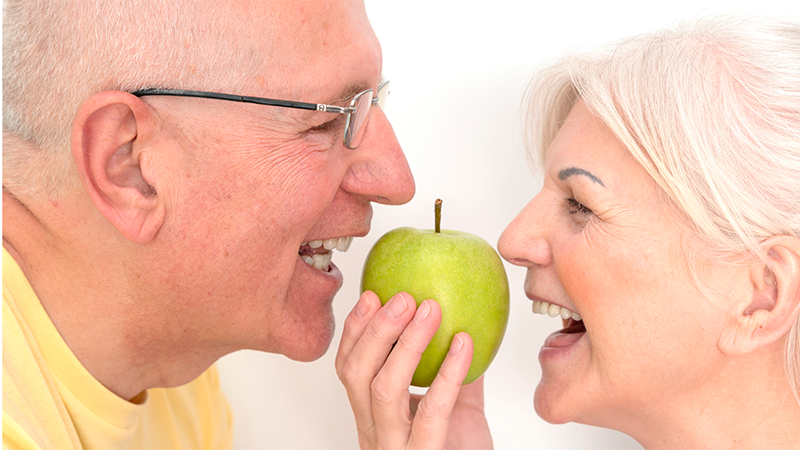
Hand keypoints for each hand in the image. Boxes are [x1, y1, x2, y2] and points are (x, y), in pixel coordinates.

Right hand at [336, 291, 492, 449]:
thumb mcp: (454, 408)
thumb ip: (454, 372)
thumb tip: (464, 323)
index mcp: (372, 416)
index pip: (348, 367)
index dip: (355, 330)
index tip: (371, 295)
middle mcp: (374, 432)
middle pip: (356, 374)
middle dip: (376, 330)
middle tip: (403, 297)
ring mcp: (395, 447)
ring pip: (384, 391)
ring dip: (407, 344)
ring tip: (431, 310)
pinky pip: (432, 412)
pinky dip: (448, 373)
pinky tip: (464, 344)